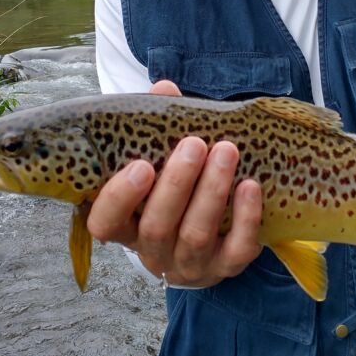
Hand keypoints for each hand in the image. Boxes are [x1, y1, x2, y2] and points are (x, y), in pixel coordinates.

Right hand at [86, 80, 263, 286]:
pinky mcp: (227, 267)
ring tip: (227, 151)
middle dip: (176, 183)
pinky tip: (250, 186)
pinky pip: (237, 249)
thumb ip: (158, 127)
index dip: (119, 198)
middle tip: (194, 144)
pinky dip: (245, 217)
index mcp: (127, 224)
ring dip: (211, 191)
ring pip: (196, 235)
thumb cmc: (178, 188)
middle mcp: (153, 250)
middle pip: (156, 226)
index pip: (105, 222)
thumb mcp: (162, 160)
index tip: (141, 165)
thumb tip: (164, 88)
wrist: (214, 234)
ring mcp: (190, 263)